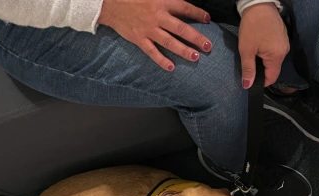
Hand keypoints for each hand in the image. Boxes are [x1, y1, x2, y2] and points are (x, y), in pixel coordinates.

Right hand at [98, 0, 212, 70]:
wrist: (110, 4)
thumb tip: (180, 2)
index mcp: (162, 1)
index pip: (184, 8)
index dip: (197, 13)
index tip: (208, 19)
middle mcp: (157, 16)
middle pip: (181, 28)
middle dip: (196, 37)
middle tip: (208, 46)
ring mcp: (148, 29)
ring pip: (169, 42)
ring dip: (183, 50)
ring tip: (195, 57)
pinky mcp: (139, 39)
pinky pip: (152, 52)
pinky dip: (161, 60)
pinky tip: (171, 67)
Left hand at [238, 3, 288, 87]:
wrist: (259, 4)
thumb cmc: (252, 26)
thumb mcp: (246, 49)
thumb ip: (248, 69)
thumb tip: (247, 86)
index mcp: (277, 56)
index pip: (271, 78)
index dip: (261, 82)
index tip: (250, 80)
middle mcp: (285, 51)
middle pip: (273, 69)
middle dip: (261, 70)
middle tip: (249, 65)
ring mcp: (285, 44)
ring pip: (274, 60)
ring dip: (263, 61)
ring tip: (253, 54)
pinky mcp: (283, 38)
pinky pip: (275, 51)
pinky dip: (267, 53)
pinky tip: (259, 46)